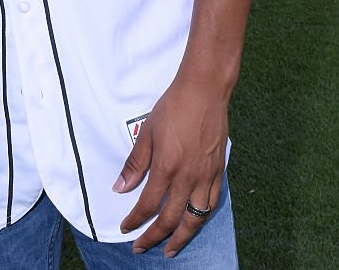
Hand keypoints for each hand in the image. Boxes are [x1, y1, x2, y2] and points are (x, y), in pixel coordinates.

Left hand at [112, 79, 228, 257]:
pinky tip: (195, 221)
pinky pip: (212, 203)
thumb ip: (135, 162)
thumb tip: (120, 187)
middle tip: (143, 248)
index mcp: (166, 167)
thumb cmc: (173, 107)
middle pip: (171, 219)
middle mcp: (188, 177)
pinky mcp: (219, 171)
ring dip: (182, 237)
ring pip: (195, 218)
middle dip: (155, 237)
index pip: (148, 205)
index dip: (135, 221)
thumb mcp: (148, 132)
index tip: (126, 229)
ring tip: (171, 248)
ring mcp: (206, 176)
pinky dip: (201, 217)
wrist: (204, 91)